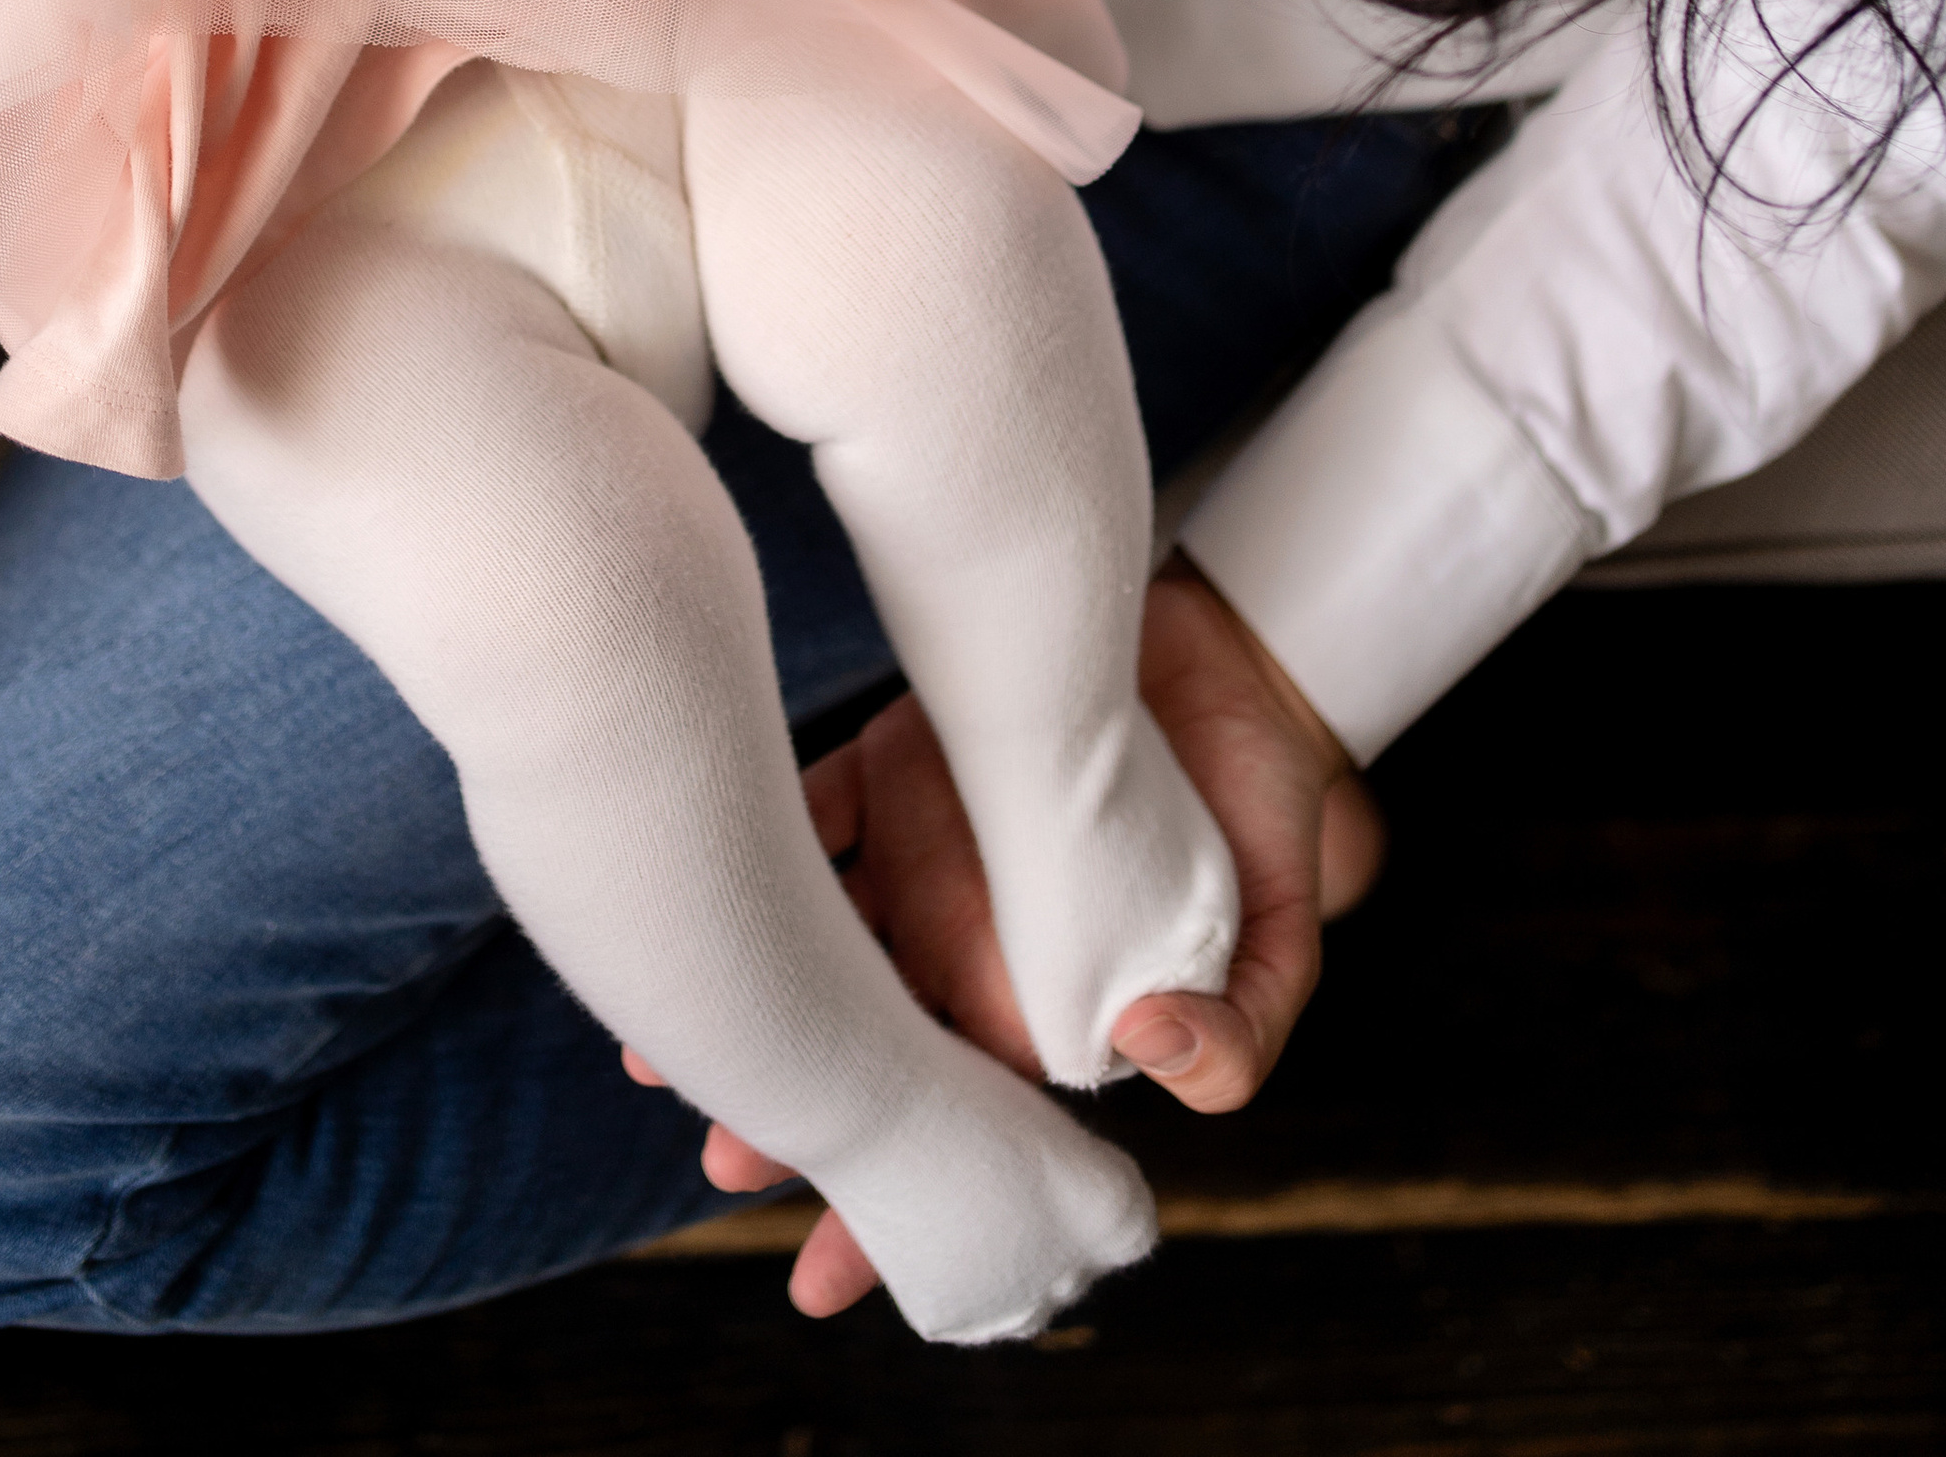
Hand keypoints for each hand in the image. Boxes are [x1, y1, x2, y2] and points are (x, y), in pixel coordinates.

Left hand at [622, 560, 1369, 1319]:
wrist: (1234, 662)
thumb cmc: (1262, 817)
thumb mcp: (1280, 941)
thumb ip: (1239, 1030)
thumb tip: (1154, 1053)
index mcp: (1045, 1008)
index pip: (962, 1124)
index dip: (895, 1205)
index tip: (819, 1282)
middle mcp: (967, 943)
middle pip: (867, 1046)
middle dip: (792, 1114)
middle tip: (725, 1161)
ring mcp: (923, 855)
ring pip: (819, 946)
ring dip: (749, 992)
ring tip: (664, 1056)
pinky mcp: (897, 762)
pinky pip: (813, 810)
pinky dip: (760, 845)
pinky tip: (705, 875)